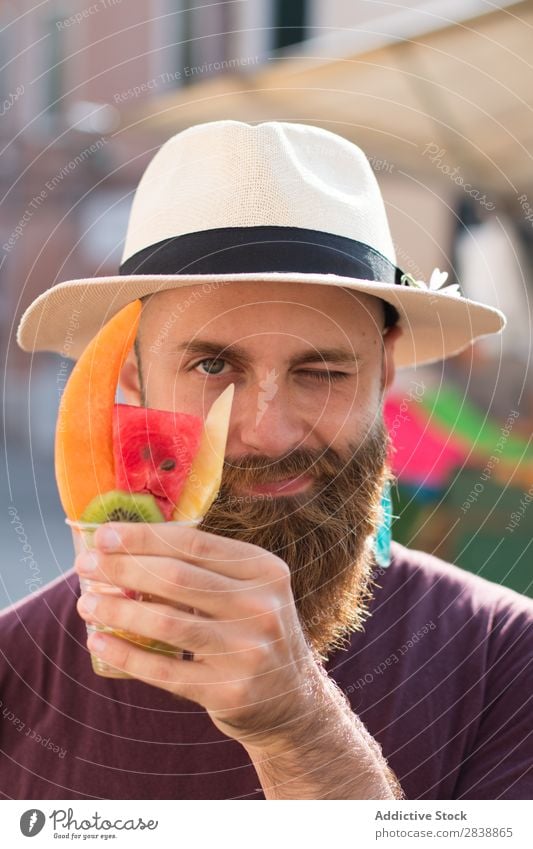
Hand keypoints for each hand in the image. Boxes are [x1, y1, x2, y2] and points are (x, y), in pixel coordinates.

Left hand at [75, 523, 320, 748]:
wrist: (292, 700)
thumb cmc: (252, 632)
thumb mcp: (247, 592)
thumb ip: (202, 571)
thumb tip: (126, 549)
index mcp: (265, 571)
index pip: (194, 544)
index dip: (144, 537)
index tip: (104, 535)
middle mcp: (261, 608)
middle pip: (176, 578)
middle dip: (122, 568)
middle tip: (86, 565)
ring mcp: (248, 652)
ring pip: (166, 623)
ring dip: (117, 609)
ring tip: (86, 603)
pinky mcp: (229, 692)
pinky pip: (164, 671)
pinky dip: (125, 654)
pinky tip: (99, 640)